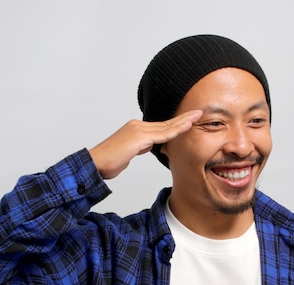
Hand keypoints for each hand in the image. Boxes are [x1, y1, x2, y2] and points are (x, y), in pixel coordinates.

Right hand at [88, 109, 202, 178]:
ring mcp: (138, 130)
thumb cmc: (108, 162)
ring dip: (183, 121)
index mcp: (135, 129)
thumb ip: (140, 148)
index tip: (188, 121)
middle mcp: (138, 126)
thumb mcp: (128, 154)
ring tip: (197, 115)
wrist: (95, 164)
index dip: (175, 124)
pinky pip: (162, 134)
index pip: (160, 127)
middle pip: (166, 123)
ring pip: (166, 126)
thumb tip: (149, 146)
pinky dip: (176, 130)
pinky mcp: (139, 137)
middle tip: (198, 112)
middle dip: (183, 118)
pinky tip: (187, 126)